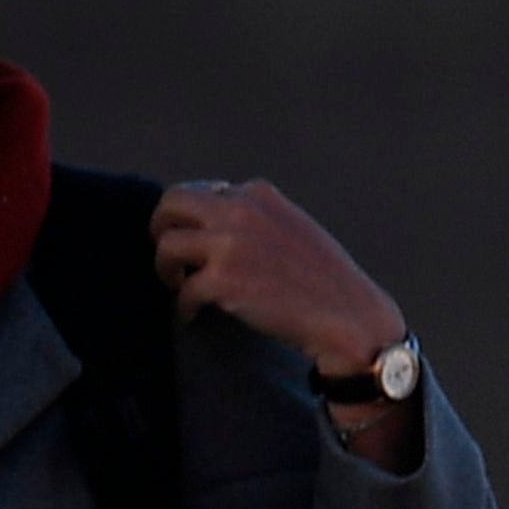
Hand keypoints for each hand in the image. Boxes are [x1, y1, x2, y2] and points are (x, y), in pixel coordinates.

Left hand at [151, 179, 404, 378]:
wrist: (347, 316)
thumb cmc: (323, 280)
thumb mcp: (292, 228)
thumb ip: (256, 219)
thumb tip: (214, 225)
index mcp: (257, 193)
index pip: (202, 191)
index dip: (193, 219)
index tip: (196, 240)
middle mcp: (239, 209)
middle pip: (171, 203)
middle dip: (161, 229)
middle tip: (169, 257)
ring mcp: (229, 244)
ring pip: (166, 245)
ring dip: (166, 268)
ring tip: (178, 285)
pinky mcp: (222, 281)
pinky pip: (183, 291)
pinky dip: (183, 307)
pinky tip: (193, 316)